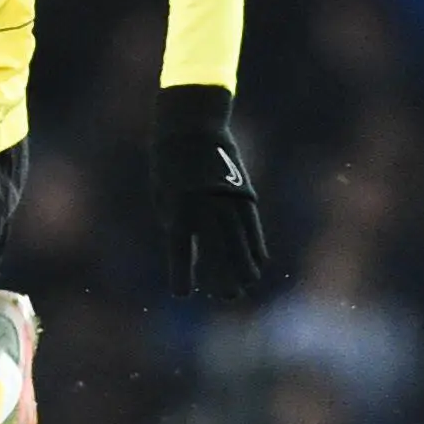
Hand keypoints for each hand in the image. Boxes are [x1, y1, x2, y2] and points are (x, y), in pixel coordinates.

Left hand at [149, 84, 267, 299]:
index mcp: (179, 207)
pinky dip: (256, 246)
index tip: (182, 294)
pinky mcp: (243, 193)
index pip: (180, 249)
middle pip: (218, 250)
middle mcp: (205, 207)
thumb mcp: (164, 195)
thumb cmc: (170, 164)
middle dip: (224, 277)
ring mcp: (227, 200)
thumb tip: (196, 254)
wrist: (192, 127)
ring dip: (244, 266)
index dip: (181, 273)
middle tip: (228, 297)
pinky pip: (252, 226)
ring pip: (240, 240)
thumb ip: (177, 224)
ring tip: (247, 285)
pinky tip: (259, 262)